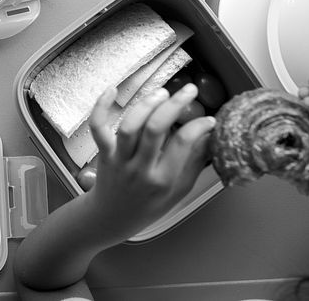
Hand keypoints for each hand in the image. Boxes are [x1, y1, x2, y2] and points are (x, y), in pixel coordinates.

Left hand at [87, 83, 213, 239]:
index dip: (198, 127)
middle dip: (174, 106)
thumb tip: (209, 136)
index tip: (209, 119)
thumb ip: (194, 164)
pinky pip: (98, 129)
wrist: (111, 218)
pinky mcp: (103, 153)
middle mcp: (141, 169)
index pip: (182, 145)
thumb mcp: (179, 191)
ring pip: (130, 127)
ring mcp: (119, 160)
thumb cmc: (149, 204)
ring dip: (146, 105)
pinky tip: (111, 90)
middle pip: (155, 130)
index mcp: (163, 180)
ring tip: (162, 92)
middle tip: (189, 91)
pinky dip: (100, 108)